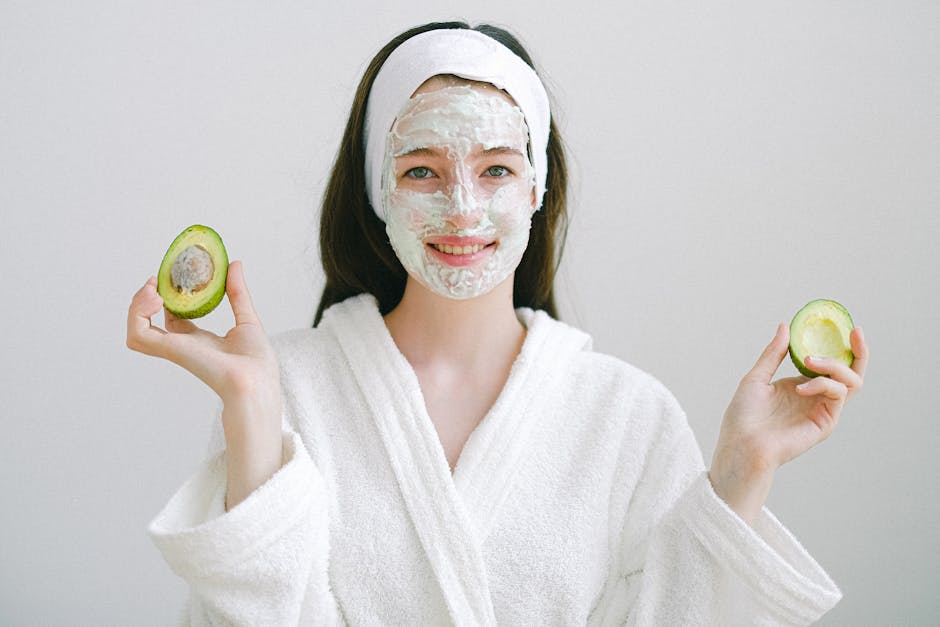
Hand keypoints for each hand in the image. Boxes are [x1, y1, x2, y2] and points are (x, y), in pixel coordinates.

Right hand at [127, 260, 282, 507]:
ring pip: (136, 328)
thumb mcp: (246, 317)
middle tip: (155, 282)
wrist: (256, 380)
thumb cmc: (256, 362)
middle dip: (144, 299)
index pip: (172, 316)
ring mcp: (173, 348)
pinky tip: (157, 299)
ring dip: (137, 305)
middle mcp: (182, 345)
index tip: (172, 275)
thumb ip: (237, 292)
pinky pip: (138, 333)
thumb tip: (235, 264)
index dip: (167, 295)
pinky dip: (138, 314)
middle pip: (148, 321)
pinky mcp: (169, 350)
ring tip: (153, 290)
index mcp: (198, 340)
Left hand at [709, 323, 868, 522]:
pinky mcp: (825, 423)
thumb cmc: (743, 417)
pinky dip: (823, 384)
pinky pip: (837, 395)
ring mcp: (822, 410)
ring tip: (809, 360)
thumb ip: (773, 353)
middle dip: (858, 351)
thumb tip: (785, 326)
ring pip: (850, 382)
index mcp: (800, 386)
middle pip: (851, 373)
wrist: (740, 444)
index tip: (847, 328)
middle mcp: (815, 397)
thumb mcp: (756, 377)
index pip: (829, 364)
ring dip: (833, 365)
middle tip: (854, 333)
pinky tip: (800, 388)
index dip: (841, 346)